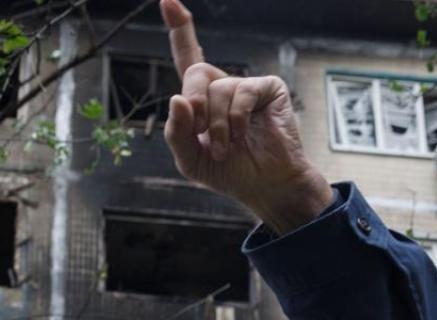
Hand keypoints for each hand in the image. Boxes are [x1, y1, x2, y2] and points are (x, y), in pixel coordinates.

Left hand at [160, 0, 332, 232]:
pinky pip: (242, 92)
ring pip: (217, 88)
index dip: (180, 30)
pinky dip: (235, 118)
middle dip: (193, 103)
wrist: (264, 185)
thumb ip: (176, 133)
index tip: (168, 0)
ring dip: (215, 124)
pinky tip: (242, 135)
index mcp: (201, 98)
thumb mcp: (189, 159)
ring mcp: (246, 85)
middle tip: (201, 131)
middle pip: (195, 70)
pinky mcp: (268, 88)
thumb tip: (177, 99)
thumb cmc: (228, 170)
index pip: (187, 56)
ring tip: (225, 145)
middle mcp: (223, 85)